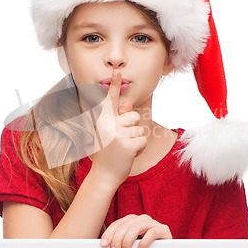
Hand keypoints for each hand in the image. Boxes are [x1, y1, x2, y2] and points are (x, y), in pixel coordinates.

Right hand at [90, 70, 146, 187]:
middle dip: (133, 128)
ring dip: (136, 139)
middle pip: (134, 116)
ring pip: (140, 128)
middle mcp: (109, 125)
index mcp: (103, 121)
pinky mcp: (129, 144)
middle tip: (121, 141)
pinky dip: (140, 148)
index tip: (117, 72)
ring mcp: (119, 135)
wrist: (103, 175)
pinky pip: (143, 140)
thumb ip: (117, 118)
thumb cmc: (107, 153)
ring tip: (124, 149)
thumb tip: (128, 103)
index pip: (110, 100)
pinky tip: (129, 154)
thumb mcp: (109, 133)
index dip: (114, 85)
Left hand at [100, 214, 171, 247]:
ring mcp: (153, 223)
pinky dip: (144, 242)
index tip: (103, 244)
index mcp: (132, 221)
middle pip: (126, 225)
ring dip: (128, 240)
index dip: (109, 233)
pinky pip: (152, 233)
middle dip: (117, 239)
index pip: (118, 224)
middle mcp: (142, 219)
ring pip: (137, 227)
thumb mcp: (131, 246)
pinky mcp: (163, 230)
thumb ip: (121, 244)